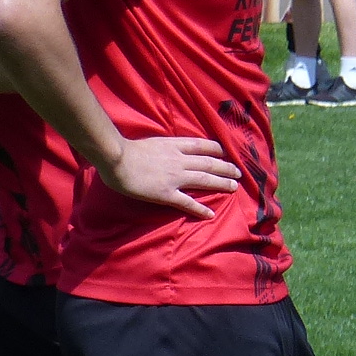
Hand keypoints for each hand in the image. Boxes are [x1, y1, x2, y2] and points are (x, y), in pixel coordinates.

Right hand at [97, 136, 240, 218]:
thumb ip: (165, 146)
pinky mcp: (166, 194)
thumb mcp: (153, 141)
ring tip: (234, 187)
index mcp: (174, 146)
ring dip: (221, 183)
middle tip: (238, 173)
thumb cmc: (127, 149)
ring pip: (205, 179)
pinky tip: (210, 214)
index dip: (216, 150)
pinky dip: (200, 209)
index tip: (224, 153)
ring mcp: (175, 178)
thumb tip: (170, 149)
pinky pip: (187, 202)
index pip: (202, 146)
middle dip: (226, 168)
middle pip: (209, 163)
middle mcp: (179, 161)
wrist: (117, 158)